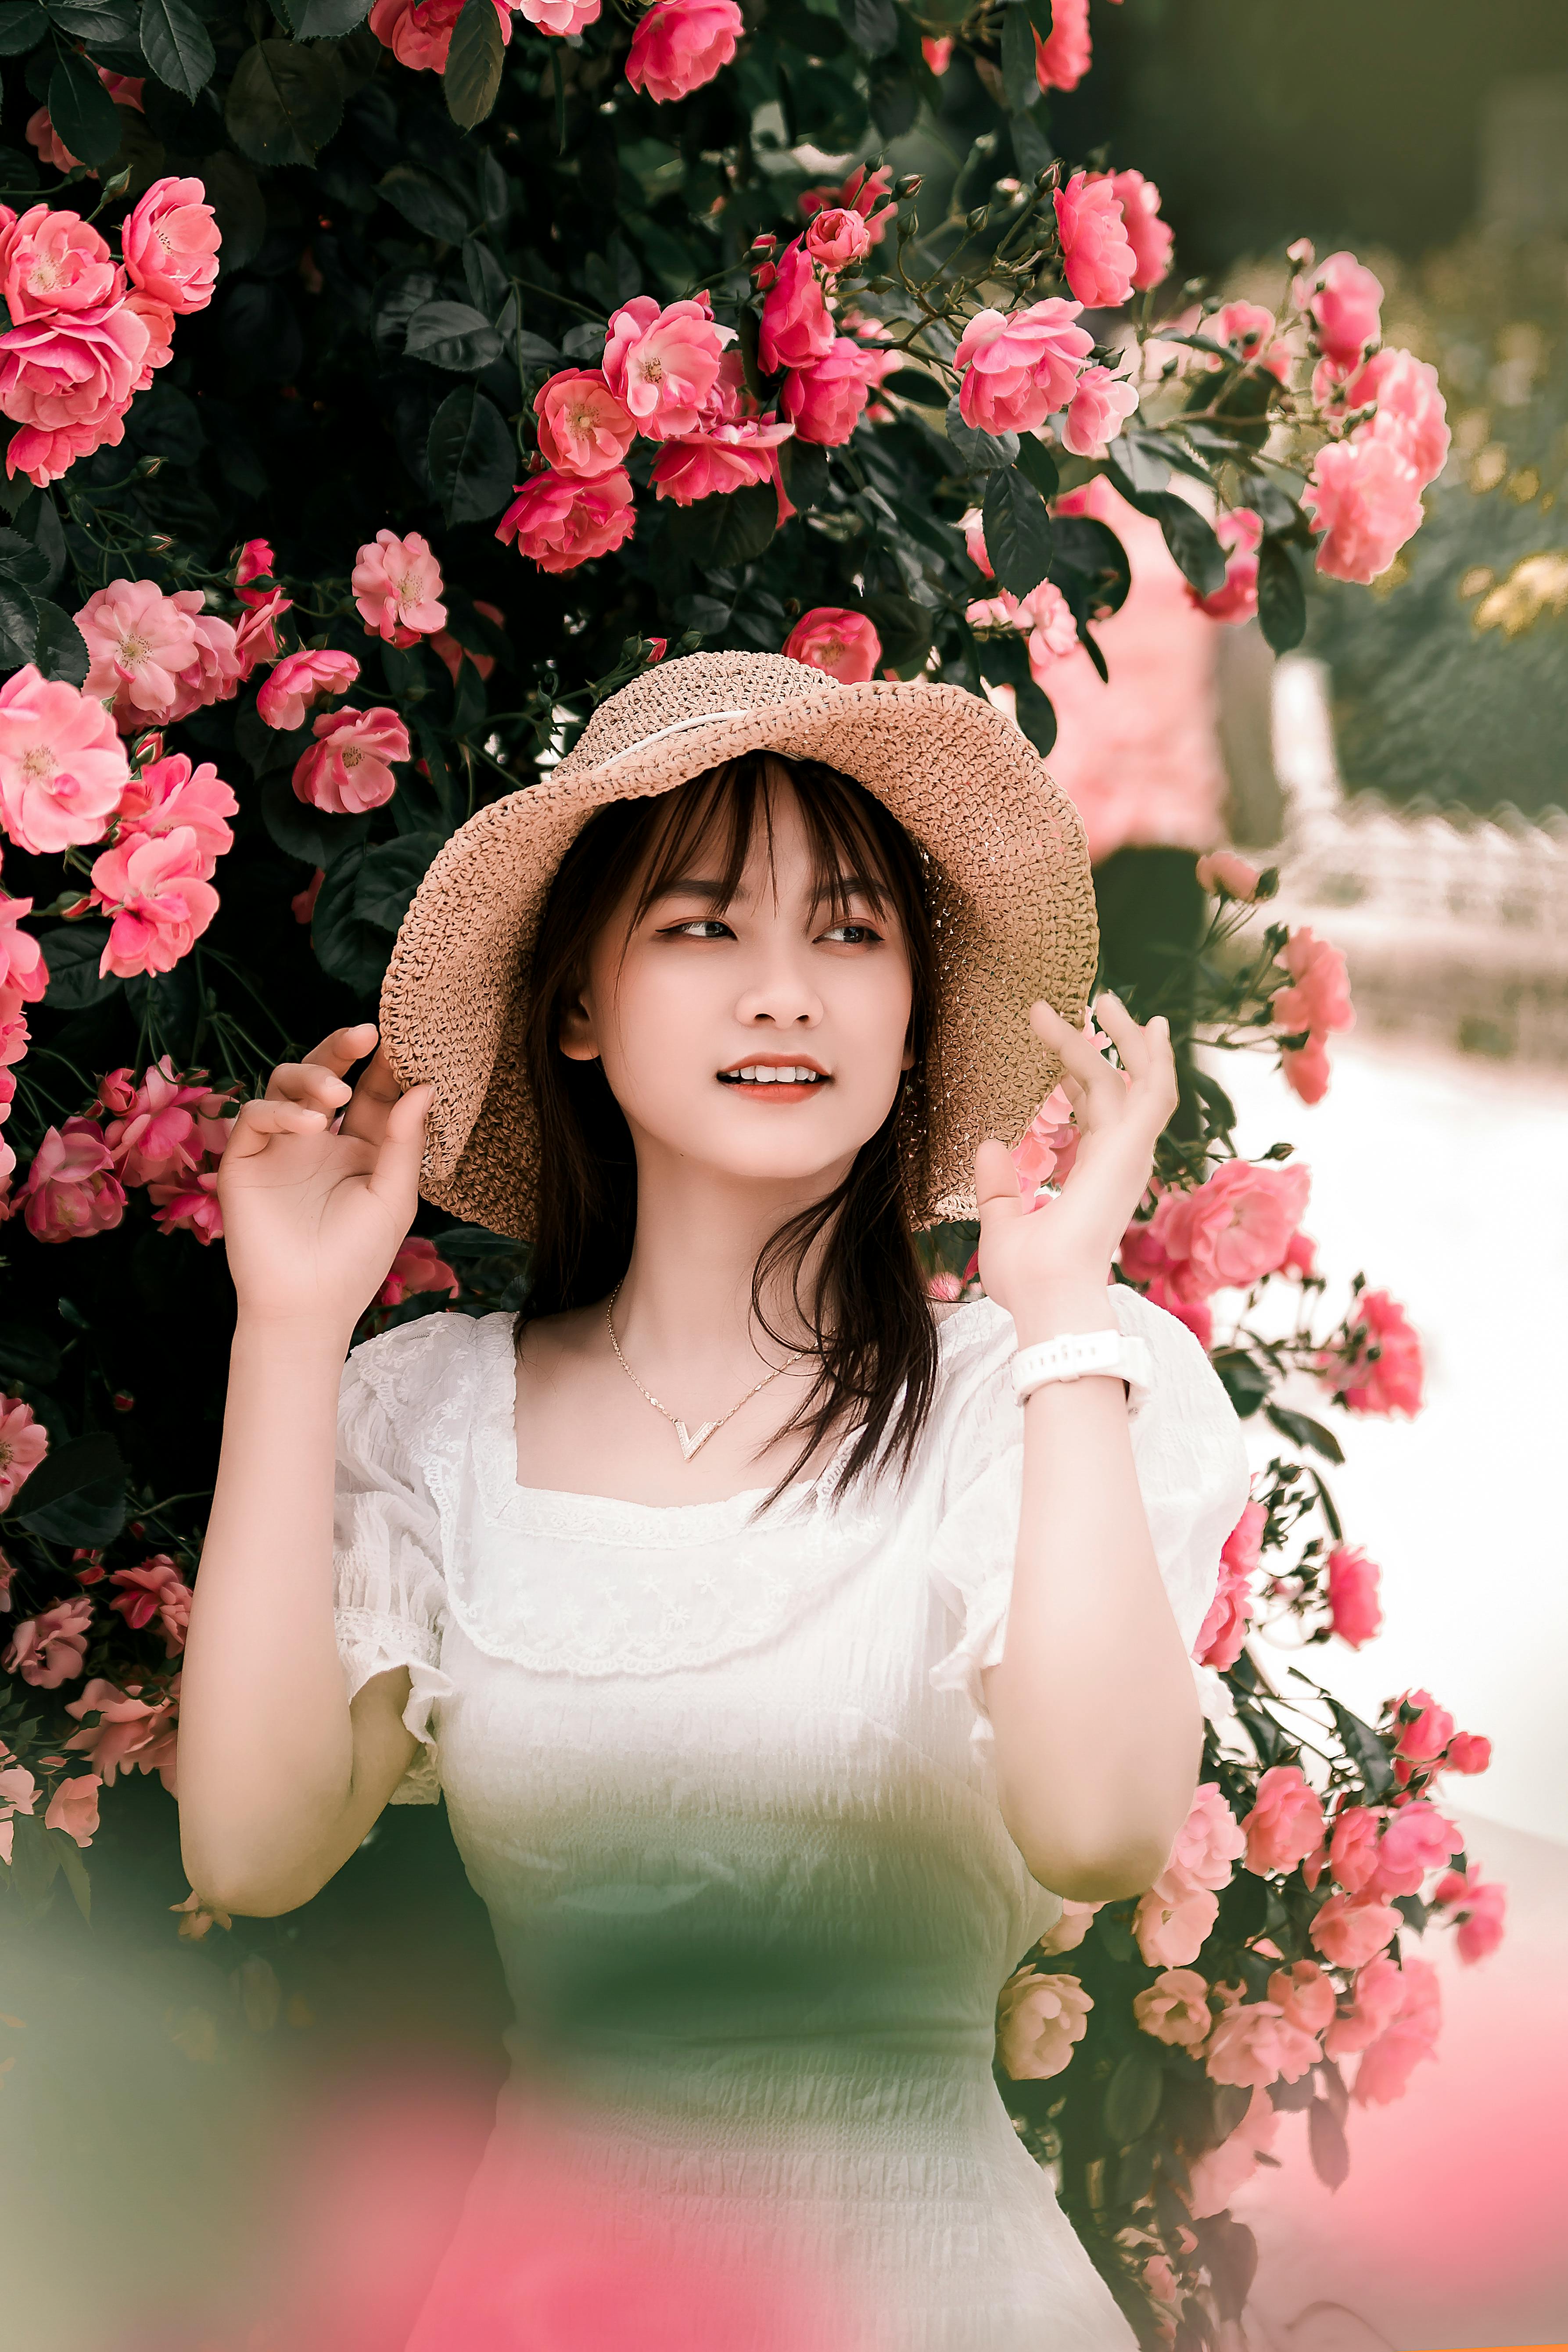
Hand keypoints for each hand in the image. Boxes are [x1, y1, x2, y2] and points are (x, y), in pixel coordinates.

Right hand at [216, 1022, 433, 1337]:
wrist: (308, 1305)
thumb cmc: (356, 1258)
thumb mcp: (394, 1197)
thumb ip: (406, 1141)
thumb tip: (423, 1086)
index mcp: (361, 1146)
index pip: (372, 1090)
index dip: (387, 1065)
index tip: (406, 1040)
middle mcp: (319, 1138)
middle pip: (327, 1074)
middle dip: (343, 1048)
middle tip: (367, 1032)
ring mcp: (280, 1146)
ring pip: (285, 1082)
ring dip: (312, 1076)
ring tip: (337, 1093)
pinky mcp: (245, 1159)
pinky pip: (255, 1115)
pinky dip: (281, 1112)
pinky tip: (311, 1127)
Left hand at [975, 993, 1175, 1337]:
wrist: (1048, 1296)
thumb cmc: (1029, 1277)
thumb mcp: (1002, 1224)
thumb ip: (998, 1186)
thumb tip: (990, 1145)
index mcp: (1097, 1176)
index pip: (1100, 1113)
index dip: (1082, 1076)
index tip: (1059, 1043)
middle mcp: (1121, 1160)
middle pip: (1126, 1087)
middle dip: (1113, 1043)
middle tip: (1096, 1002)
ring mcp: (1130, 1153)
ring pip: (1140, 1079)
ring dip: (1125, 1036)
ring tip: (1102, 996)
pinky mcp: (1131, 1148)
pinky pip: (1144, 1087)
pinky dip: (1137, 1052)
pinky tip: (1123, 1020)